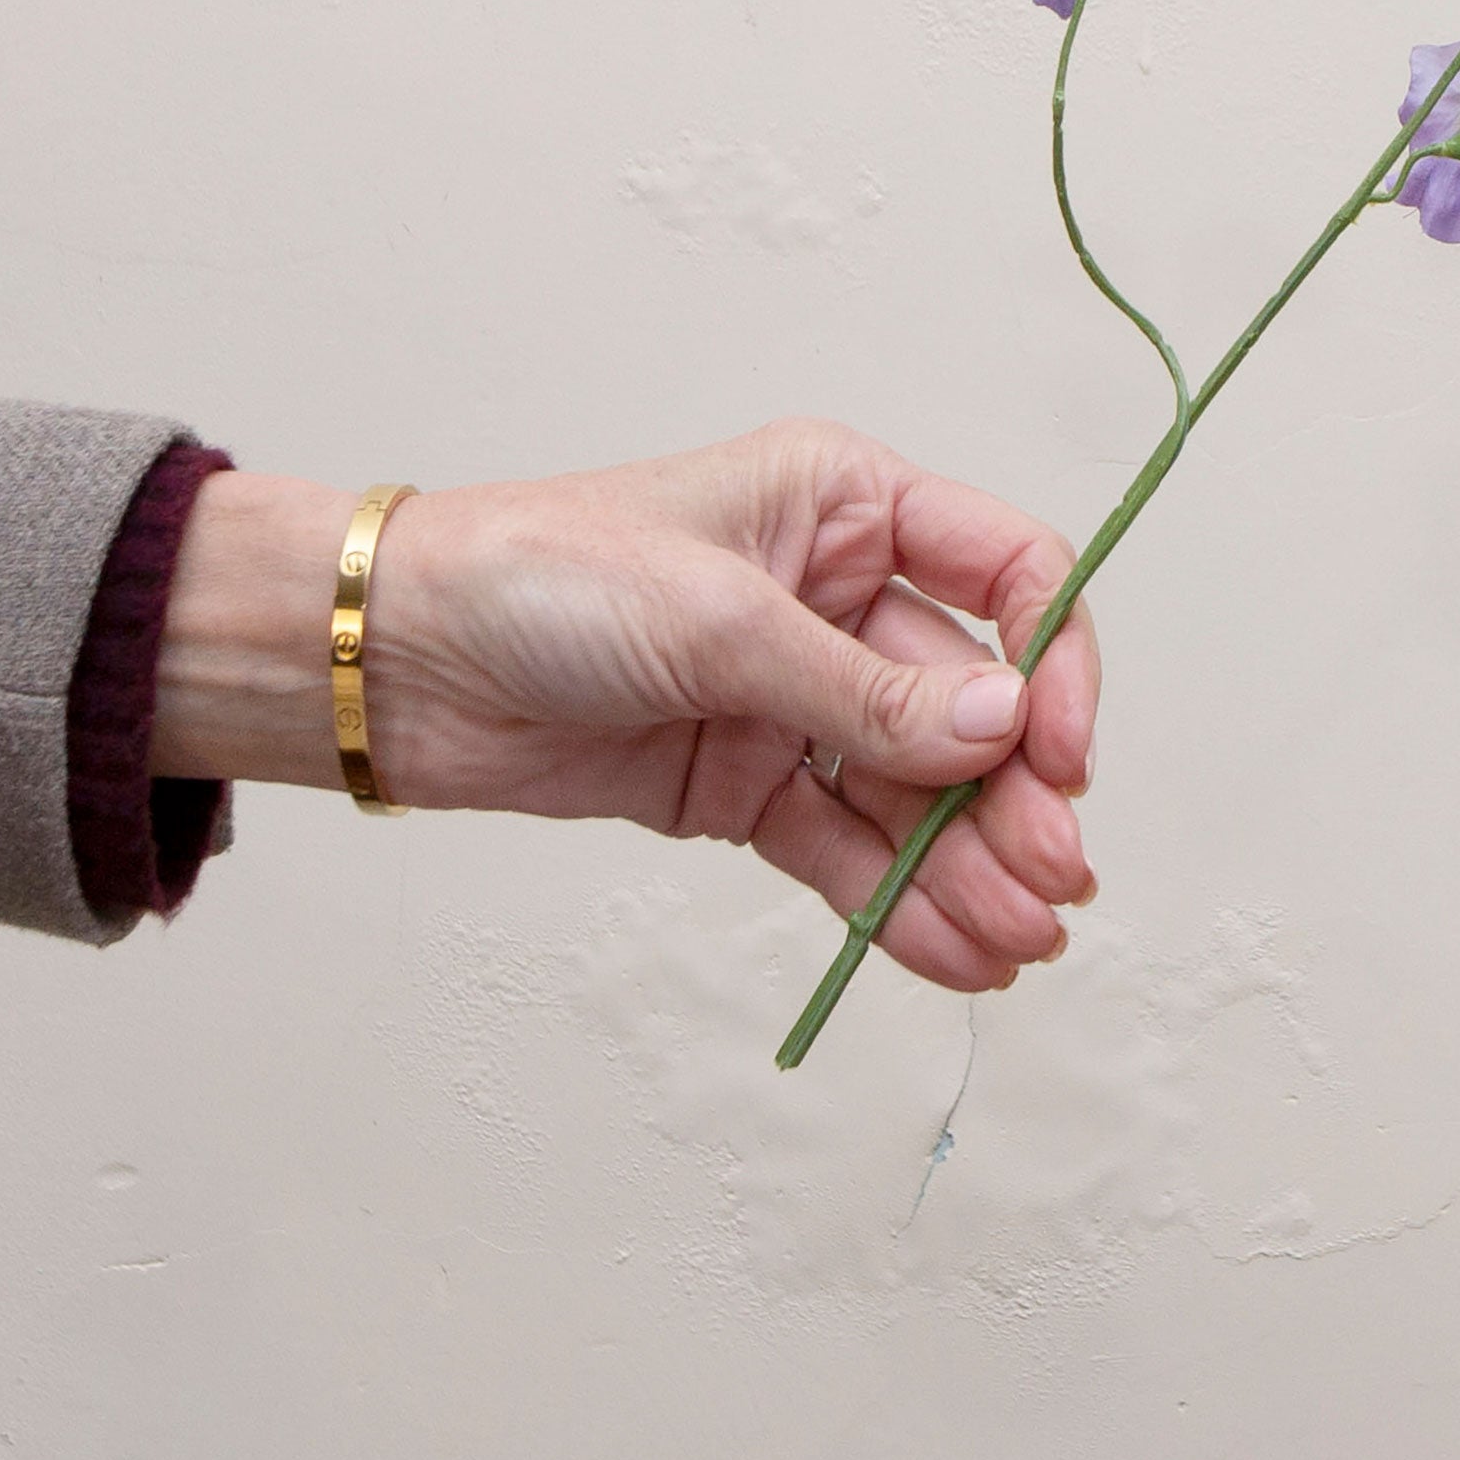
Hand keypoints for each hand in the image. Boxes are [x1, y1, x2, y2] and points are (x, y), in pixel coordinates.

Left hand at [150, 421, 1099, 993]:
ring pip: (912, 794)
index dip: (1051, 661)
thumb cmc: (538, 577)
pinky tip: (956, 954)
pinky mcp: (742, 785)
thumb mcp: (716, 619)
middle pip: (968, 706)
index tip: (1060, 754)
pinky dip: (898, 903)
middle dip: (1013, 798)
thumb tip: (999, 730)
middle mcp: (832, 597)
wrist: (399, 661)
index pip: (1003, 573)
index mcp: (843, 505)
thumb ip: (862, 688)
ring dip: (968, 868)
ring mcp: (789, 698)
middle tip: (1051, 884)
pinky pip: (845, 848)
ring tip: (1015, 946)